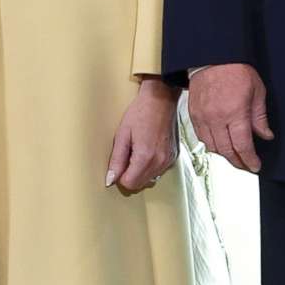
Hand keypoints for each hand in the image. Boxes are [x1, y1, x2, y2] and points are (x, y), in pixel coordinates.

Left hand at [106, 79, 180, 193]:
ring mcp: (169, 159)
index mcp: (146, 157)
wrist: (161, 100)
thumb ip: (116, 160)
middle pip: (141, 184)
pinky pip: (159, 171)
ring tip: (138, 151)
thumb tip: (110, 179)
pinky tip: (148, 150)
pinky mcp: (174, 156)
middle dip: (130, 175)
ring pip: (150, 179)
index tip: (119, 164)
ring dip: (141, 171)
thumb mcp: (122, 135)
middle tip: (127, 156)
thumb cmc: (140, 113)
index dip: (120, 176)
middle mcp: (160, 161)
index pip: (130, 183)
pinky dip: (151, 166)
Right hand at [187, 62, 272, 173]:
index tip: (255, 165)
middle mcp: (217, 118)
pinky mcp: (193, 114)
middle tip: (246, 165)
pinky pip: (201, 137)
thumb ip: (260, 117)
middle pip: (226, 151)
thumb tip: (266, 135)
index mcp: (235, 113)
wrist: (212, 57)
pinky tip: (220, 144)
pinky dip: (211, 144)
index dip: (249, 160)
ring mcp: (203, 117)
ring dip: (224, 155)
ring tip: (235, 156)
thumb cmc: (236, 70)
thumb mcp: (257, 92)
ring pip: (212, 146)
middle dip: (238, 162)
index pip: (242, 146)